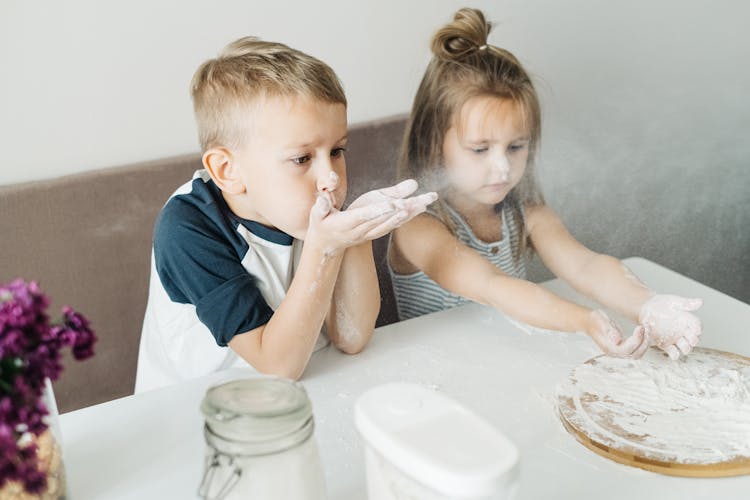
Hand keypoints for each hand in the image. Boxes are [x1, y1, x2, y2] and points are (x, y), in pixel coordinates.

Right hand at [307, 179, 436, 254]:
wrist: (326, 245)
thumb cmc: (320, 225)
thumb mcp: (317, 213)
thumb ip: (323, 203)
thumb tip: (326, 190)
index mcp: (346, 223)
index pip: (365, 216)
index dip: (380, 210)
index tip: (394, 204)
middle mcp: (361, 230)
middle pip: (384, 218)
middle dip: (402, 210)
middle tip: (419, 200)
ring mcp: (370, 232)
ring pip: (392, 222)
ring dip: (410, 213)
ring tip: (426, 202)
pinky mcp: (375, 232)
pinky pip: (393, 224)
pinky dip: (407, 217)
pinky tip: (420, 207)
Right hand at [586, 309, 649, 357]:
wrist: (588, 321)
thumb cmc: (594, 321)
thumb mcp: (601, 322)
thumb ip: (609, 330)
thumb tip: (617, 340)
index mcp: (609, 348)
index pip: (627, 349)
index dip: (637, 340)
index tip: (640, 327)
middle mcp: (615, 352)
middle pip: (635, 354)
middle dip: (644, 342)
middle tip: (647, 328)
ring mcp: (618, 351)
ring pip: (637, 353)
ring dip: (645, 342)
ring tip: (647, 329)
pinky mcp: (622, 347)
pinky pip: (636, 349)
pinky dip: (643, 341)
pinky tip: (644, 331)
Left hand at [639, 294, 701, 359]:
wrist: (645, 309)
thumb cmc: (661, 304)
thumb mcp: (673, 302)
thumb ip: (686, 303)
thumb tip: (700, 302)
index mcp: (688, 321)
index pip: (697, 326)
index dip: (698, 328)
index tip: (697, 330)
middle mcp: (684, 331)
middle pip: (693, 339)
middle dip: (693, 341)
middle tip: (692, 340)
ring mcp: (675, 339)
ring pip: (685, 347)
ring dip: (685, 349)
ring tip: (683, 348)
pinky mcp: (665, 344)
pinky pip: (673, 352)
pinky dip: (674, 354)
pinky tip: (673, 354)